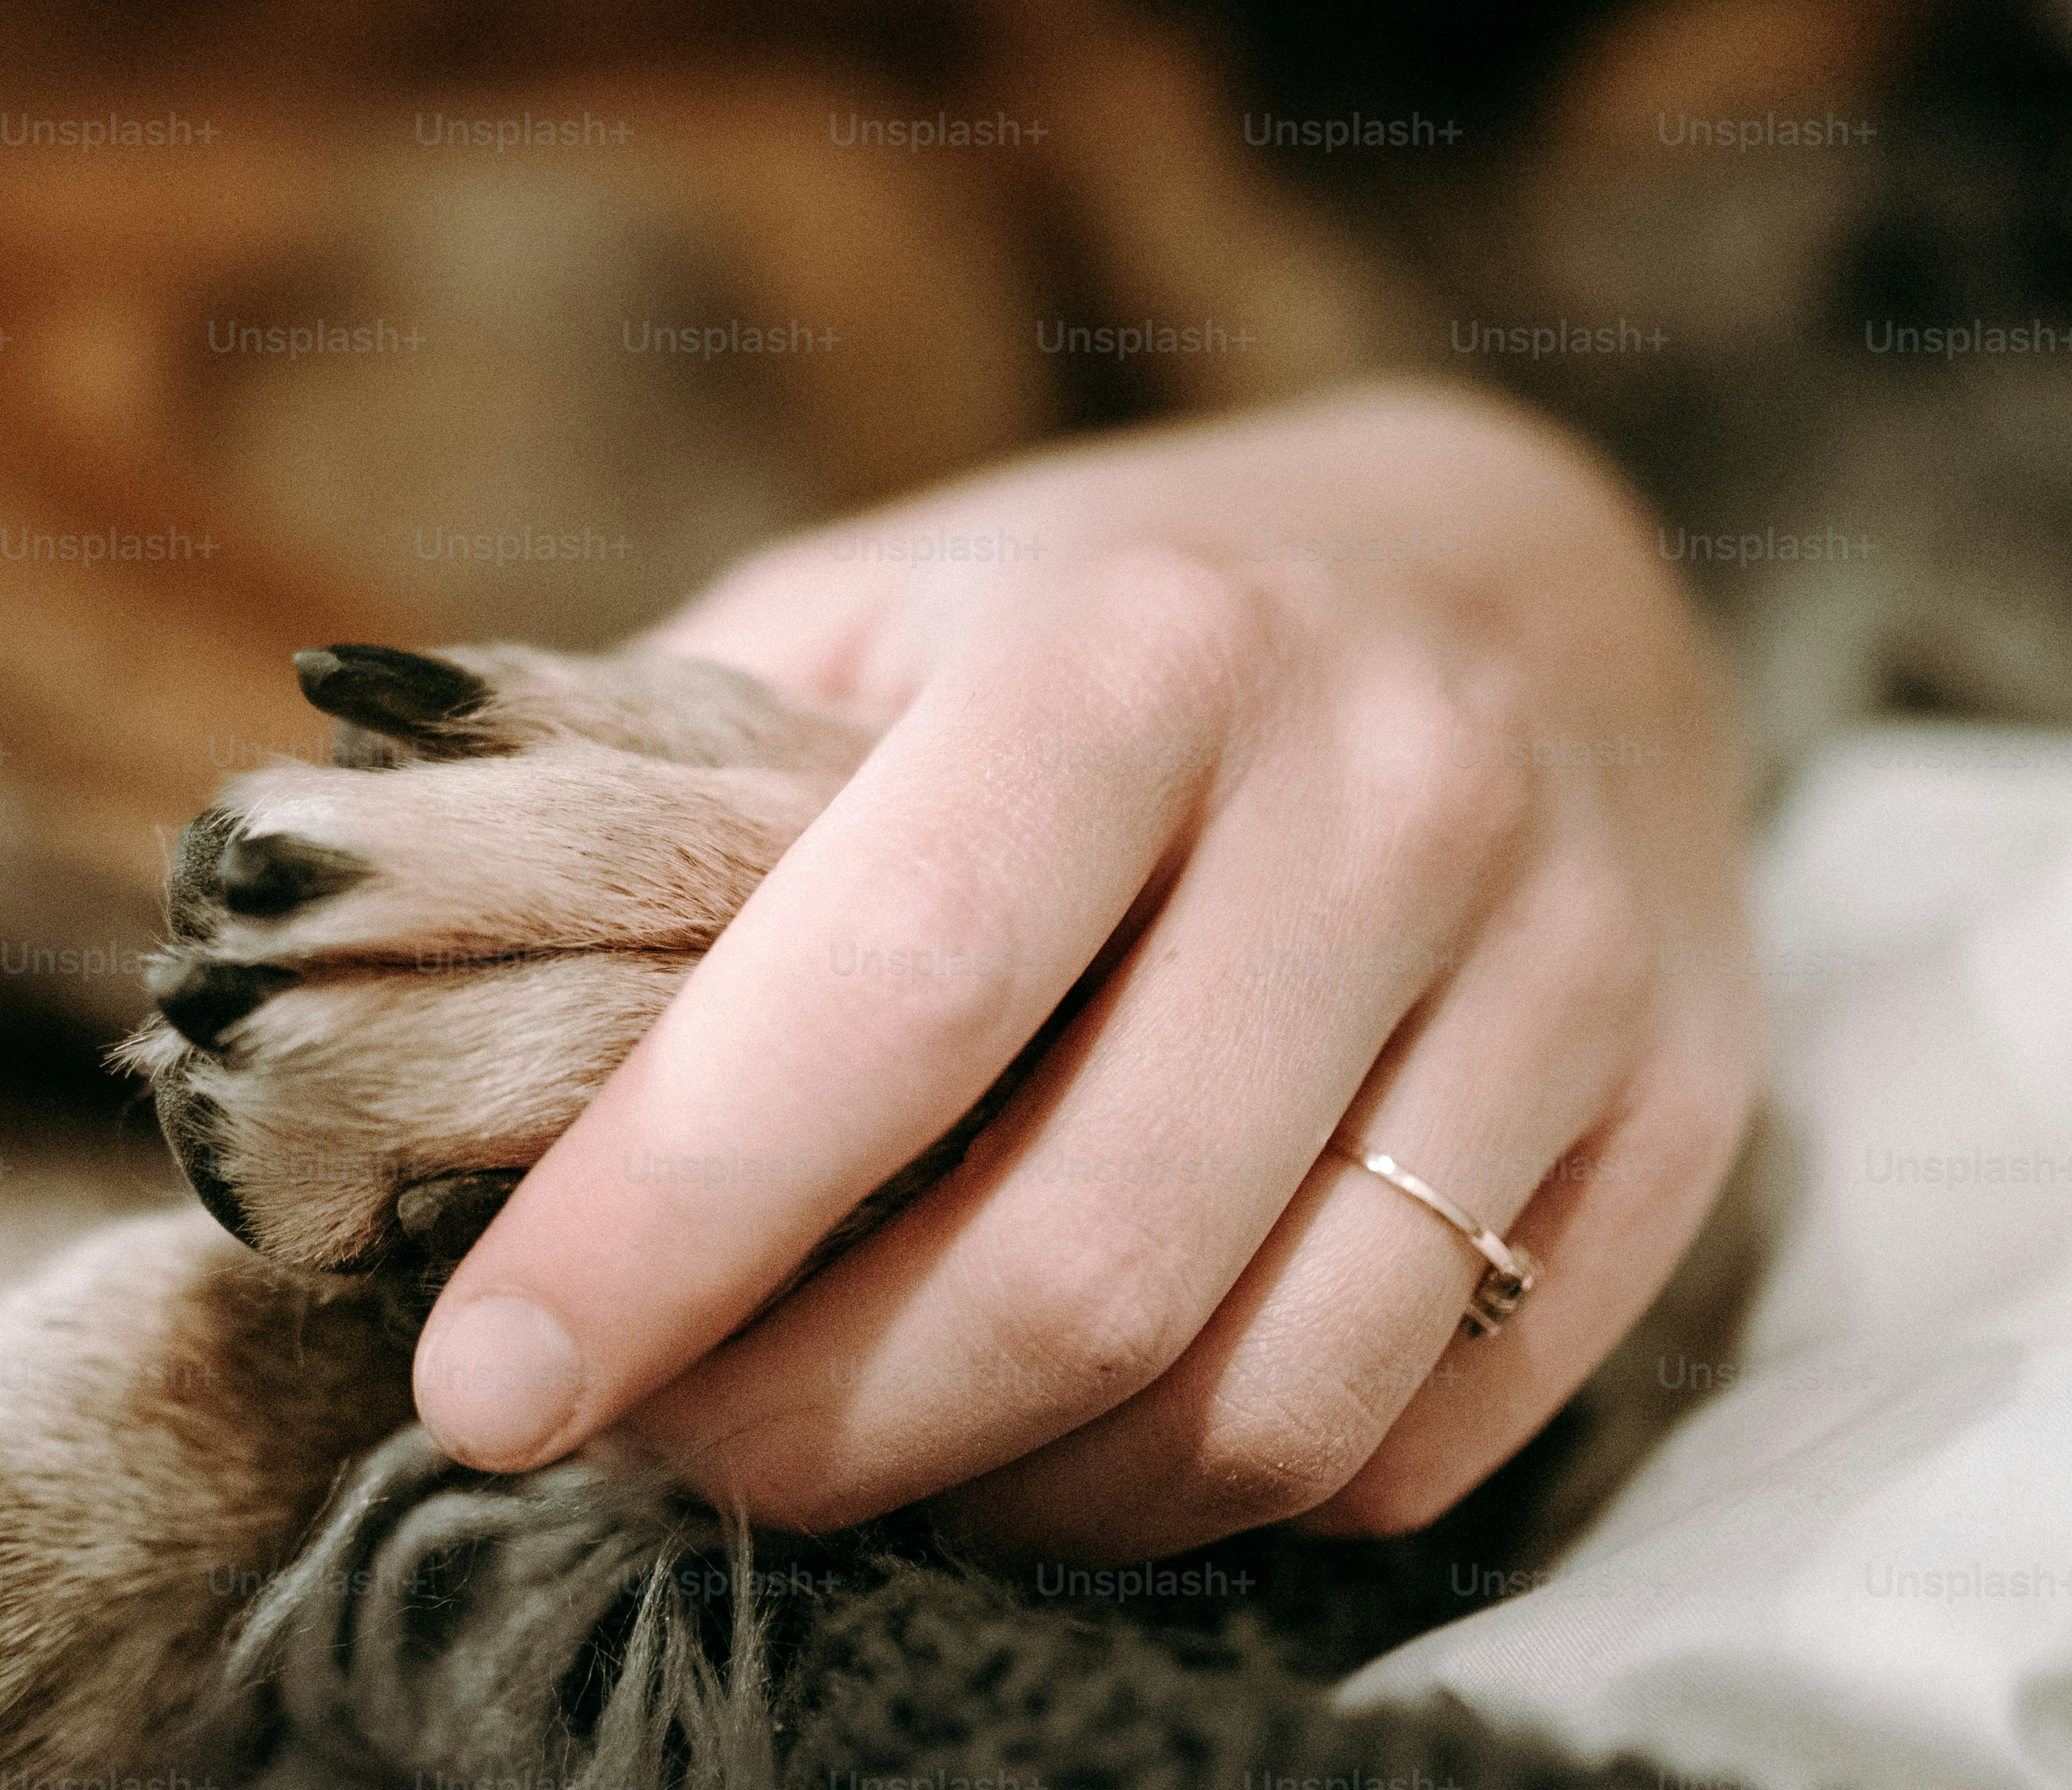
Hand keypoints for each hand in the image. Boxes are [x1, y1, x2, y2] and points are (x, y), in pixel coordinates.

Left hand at [407, 383, 1758, 1553]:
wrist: (1514, 568)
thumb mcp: (866, 618)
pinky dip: (1198, 1503)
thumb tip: (394, 1028)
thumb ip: (653, 800)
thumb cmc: (1108, 614)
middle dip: (811, 1423)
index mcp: (1146, 641)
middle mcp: (1390, 796)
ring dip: (1002, 1500)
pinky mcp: (1677, 1126)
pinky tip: (1068, 1434)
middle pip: (1080, 1257)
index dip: (663, 1225)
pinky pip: (1416, 1444)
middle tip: (658, 1449)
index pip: (891, 992)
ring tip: (852, 1454)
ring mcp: (1568, 972)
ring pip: (1263, 1400)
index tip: (486, 1381)